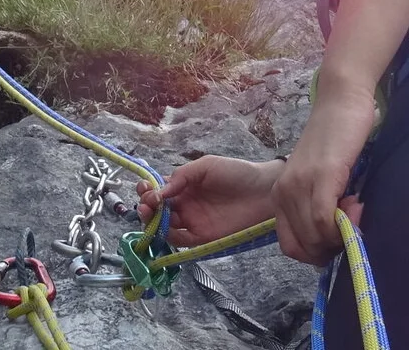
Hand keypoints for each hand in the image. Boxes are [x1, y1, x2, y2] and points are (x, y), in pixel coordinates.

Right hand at [135, 156, 281, 247]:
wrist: (263, 191)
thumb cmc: (236, 173)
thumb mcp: (206, 166)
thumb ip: (182, 176)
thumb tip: (161, 190)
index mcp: (184, 187)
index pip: (159, 191)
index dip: (148, 191)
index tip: (145, 189)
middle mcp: (186, 205)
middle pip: (158, 210)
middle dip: (146, 207)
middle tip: (145, 204)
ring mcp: (194, 221)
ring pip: (166, 226)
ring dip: (153, 222)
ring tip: (149, 214)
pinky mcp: (203, 237)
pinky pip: (182, 241)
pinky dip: (169, 237)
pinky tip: (164, 228)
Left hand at [271, 84, 379, 264]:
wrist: (340, 101)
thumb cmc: (335, 141)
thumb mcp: (320, 180)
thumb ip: (320, 207)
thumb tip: (335, 240)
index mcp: (280, 196)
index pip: (290, 246)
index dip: (317, 252)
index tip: (338, 237)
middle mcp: (283, 192)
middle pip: (303, 247)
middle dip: (332, 247)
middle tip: (353, 220)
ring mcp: (299, 184)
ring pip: (315, 237)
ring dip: (341, 234)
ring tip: (356, 207)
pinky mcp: (320, 176)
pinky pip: (324, 220)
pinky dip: (343, 224)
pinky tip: (357, 203)